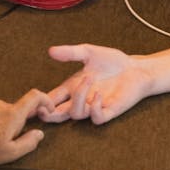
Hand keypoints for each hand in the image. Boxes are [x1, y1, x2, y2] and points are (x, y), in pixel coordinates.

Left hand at [0, 91, 48, 167]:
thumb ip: (29, 142)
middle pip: (16, 109)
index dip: (45, 101)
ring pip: (1, 111)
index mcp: (12, 115)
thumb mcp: (10, 153)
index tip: (46, 110)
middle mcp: (0, 104)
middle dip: (16, 123)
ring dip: (1, 122)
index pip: (35, 97)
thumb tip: (39, 133)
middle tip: (6, 140)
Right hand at [39, 44, 153, 124]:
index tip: (33, 99)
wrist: (136, 68)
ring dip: (78, 98)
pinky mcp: (109, 111)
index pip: (52, 98)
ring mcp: (94, 106)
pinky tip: (98, 93)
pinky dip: (95, 108)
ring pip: (76, 114)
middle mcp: (81, 99)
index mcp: (72, 87)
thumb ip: (70, 52)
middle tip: (43, 108)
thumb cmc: (113, 61)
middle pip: (58, 115)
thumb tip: (50, 51)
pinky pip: (97, 118)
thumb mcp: (89, 52)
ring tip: (89, 78)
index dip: (41, 101)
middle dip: (48, 115)